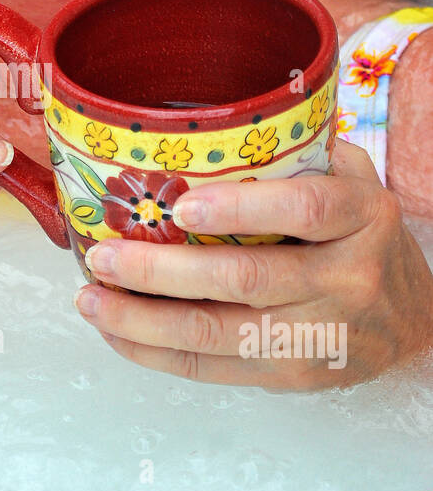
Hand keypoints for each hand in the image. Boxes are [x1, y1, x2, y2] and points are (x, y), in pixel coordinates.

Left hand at [73, 140, 432, 390]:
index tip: (182, 206)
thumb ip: (303, 152)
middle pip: (246, 279)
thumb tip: (220, 115)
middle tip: (104, 255)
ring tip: (90, 298)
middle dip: (162, 270)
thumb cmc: (363, 240)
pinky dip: (155, 352)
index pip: (307, 208)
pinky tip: (116, 330)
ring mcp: (318, 334)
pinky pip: (212, 367)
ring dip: (142, 318)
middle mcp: (347, 278)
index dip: (242, 208)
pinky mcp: (291, 375)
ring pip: (217, 332)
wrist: (415, 324)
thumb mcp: (355, 183)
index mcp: (362, 217)